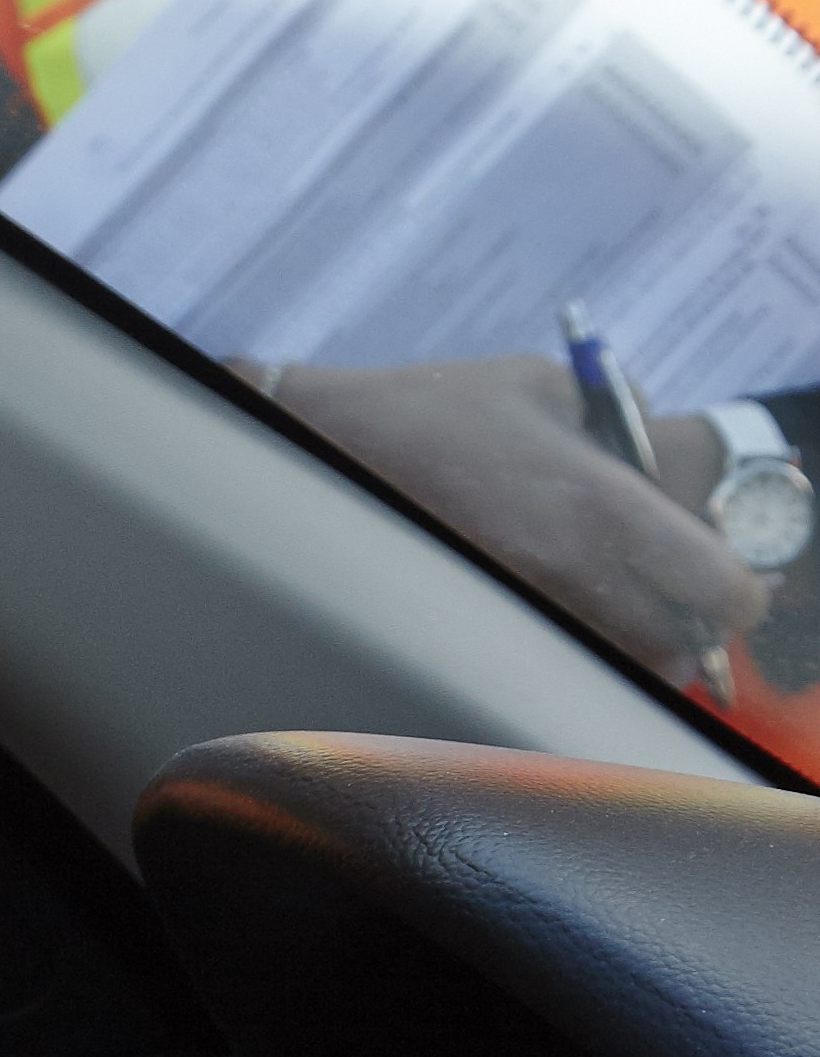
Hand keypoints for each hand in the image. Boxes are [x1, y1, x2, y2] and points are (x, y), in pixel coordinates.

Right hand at [269, 351, 765, 682]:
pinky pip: (547, 668)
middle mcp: (566, 571)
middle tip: (685, 608)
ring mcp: (514, 610)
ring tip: (620, 616)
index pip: (718, 587)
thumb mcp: (546, 385)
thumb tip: (664, 455)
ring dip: (632, 650)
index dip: (740, 594)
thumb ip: (626, 421)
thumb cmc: (429, 410)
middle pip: (676, 650)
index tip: (734, 587)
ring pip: (613, 671)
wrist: (316, 451)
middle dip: (689, 633)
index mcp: (600, 504)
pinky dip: (570, 654)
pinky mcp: (469, 632)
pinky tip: (557, 618)